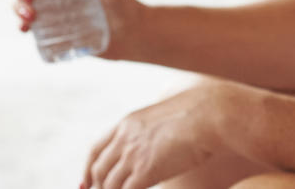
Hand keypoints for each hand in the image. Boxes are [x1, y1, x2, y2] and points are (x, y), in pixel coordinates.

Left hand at [82, 81, 241, 188]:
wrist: (210, 114)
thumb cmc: (200, 113)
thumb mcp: (167, 115)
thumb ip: (154, 129)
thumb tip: (159, 143)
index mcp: (128, 122)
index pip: (96, 148)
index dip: (88, 167)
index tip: (85, 182)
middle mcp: (125, 139)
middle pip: (99, 169)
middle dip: (97, 185)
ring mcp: (133, 156)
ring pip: (109, 184)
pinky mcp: (144, 172)